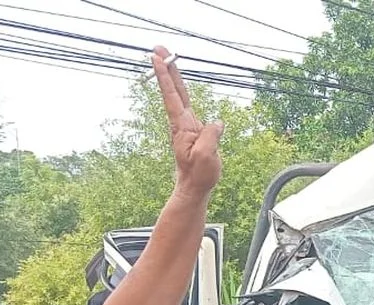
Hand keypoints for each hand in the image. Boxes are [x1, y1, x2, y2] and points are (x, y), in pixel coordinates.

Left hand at [152, 46, 222, 196]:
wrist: (194, 187)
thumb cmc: (199, 174)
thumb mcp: (207, 155)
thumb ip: (211, 135)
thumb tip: (217, 122)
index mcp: (182, 126)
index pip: (172, 95)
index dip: (165, 76)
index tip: (157, 58)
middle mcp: (182, 122)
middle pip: (174, 90)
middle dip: (166, 68)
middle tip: (158, 48)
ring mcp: (187, 125)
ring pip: (180, 95)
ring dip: (173, 75)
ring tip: (168, 57)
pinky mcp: (194, 130)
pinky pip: (189, 105)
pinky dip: (182, 89)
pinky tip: (179, 82)